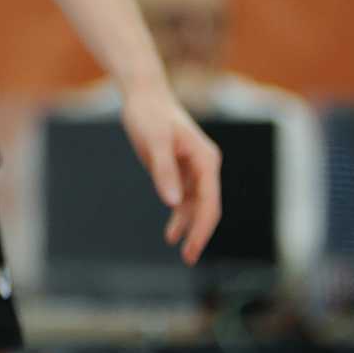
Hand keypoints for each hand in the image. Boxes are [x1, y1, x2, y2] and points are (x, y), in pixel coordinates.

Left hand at [121, 82, 221, 263]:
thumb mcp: (153, 141)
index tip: (193, 247)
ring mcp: (194, 169)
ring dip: (188, 226)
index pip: (210, 202)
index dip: (203, 228)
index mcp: (207, 160)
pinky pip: (184, 197)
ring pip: (196, 205)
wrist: (143, 95)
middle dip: (199, 232)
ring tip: (179, 249)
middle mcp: (206, 166)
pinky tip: (171, 231)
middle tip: (188, 257)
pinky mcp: (181, 169)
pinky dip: (179, 214)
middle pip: (207, 207)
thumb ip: (164, 171)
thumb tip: (172, 203)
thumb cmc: (149, 114)